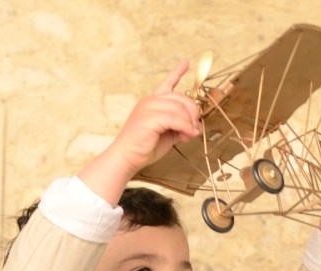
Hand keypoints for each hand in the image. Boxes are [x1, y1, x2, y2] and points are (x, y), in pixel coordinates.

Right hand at [79, 61, 201, 203]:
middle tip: (195, 128)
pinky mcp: (150, 117)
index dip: (177, 72)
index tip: (185, 63)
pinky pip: (176, 119)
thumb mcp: (166, 134)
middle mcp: (150, 101)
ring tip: (190, 135)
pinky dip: (186, 127)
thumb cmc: (144, 148)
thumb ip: (179, 126)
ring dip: (190, 123)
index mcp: (152, 102)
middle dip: (193, 113)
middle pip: (182, 98)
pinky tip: (187, 135)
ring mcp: (149, 107)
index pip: (166, 84)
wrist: (126, 157)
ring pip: (180, 108)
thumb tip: (195, 126)